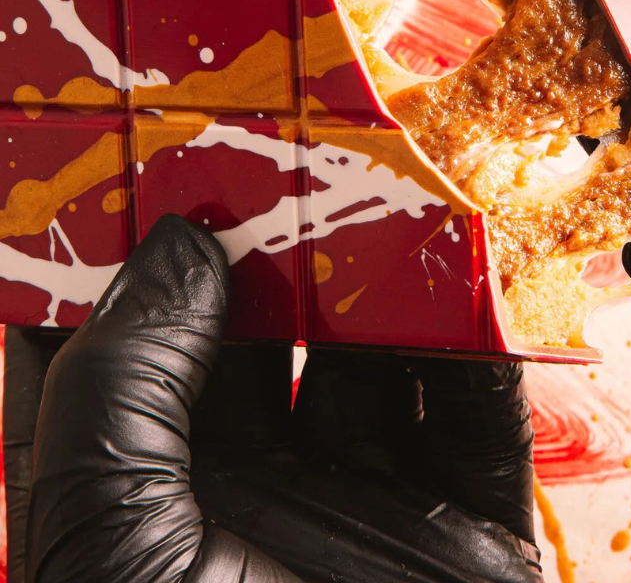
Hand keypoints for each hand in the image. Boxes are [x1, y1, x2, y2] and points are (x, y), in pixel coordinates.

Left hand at [5, 215, 541, 582]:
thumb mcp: (111, 564)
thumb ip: (119, 400)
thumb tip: (178, 253)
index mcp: (142, 527)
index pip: (106, 371)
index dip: (102, 268)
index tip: (117, 166)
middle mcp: (248, 512)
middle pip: (250, 343)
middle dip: (258, 244)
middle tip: (267, 140)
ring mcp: (366, 519)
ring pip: (370, 360)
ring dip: (377, 277)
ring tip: (373, 178)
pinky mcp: (468, 537)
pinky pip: (477, 411)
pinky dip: (475, 337)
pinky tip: (466, 266)